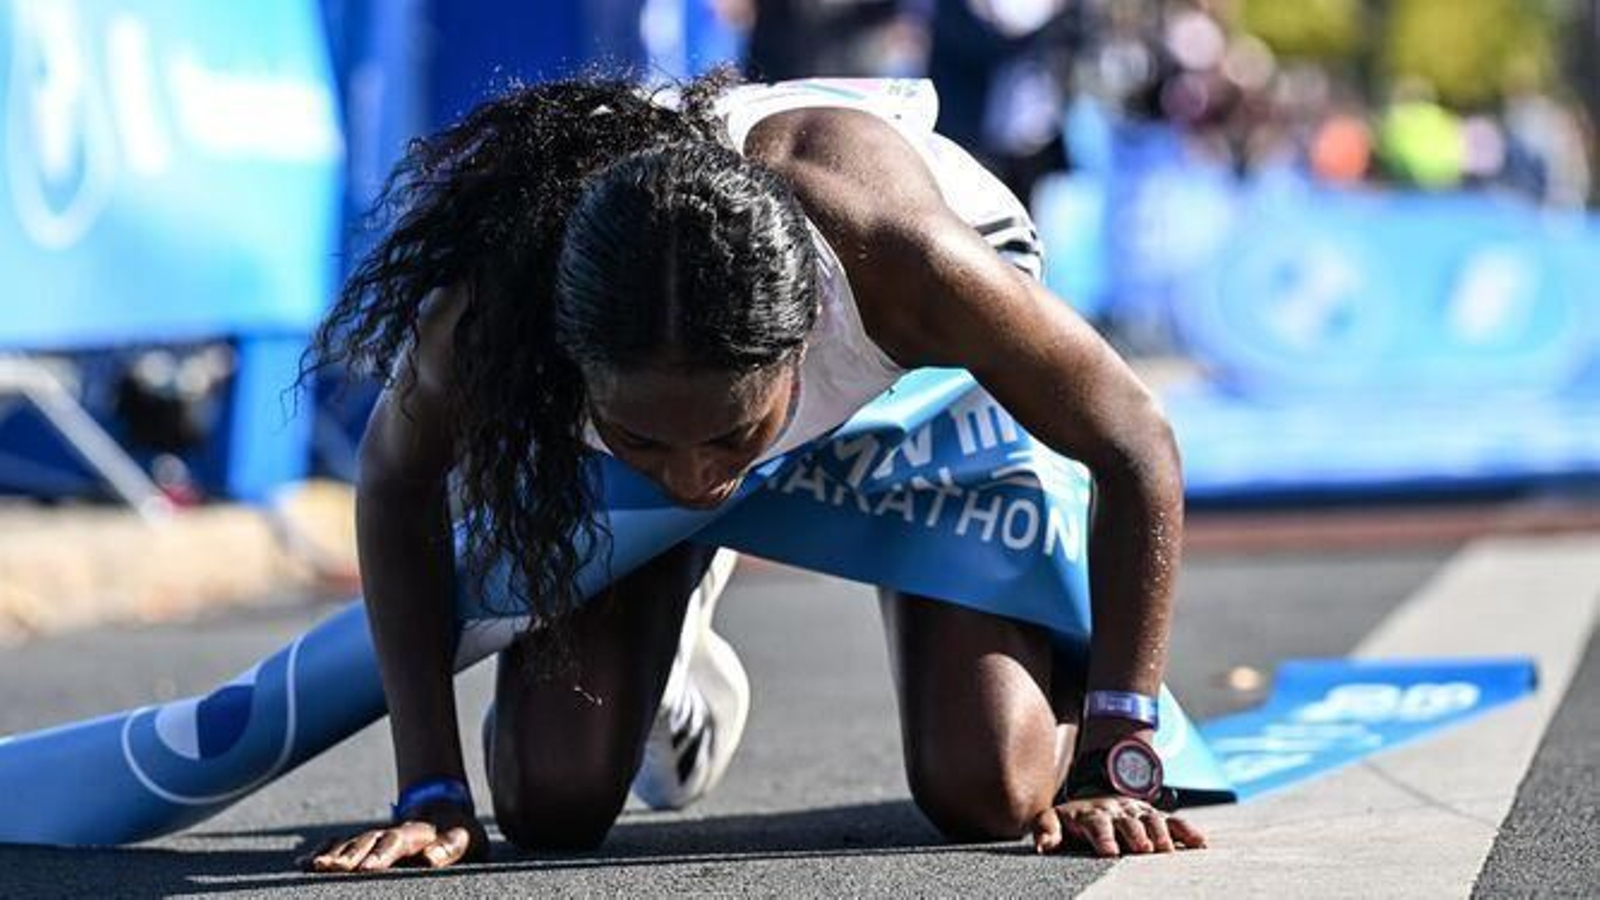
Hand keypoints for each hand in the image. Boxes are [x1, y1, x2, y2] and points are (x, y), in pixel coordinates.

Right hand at [304, 802, 487, 872]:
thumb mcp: (467, 839)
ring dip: (331, 854)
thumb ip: (450, 846)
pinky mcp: (365, 842)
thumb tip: (430, 858)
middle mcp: (391, 831)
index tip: (366, 869)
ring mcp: (376, 835)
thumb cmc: (459, 834)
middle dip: (348, 855)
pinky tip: (305, 864)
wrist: (444, 812)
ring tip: (313, 867)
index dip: (381, 854)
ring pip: (350, 843)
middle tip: (330, 868)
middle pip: (367, 841)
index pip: (397, 841)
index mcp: (417, 832)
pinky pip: (340, 844)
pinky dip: (322, 851)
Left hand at [1031, 794, 1206, 856]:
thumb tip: (1044, 845)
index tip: (1110, 853)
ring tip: (1165, 850)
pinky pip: (1174, 822)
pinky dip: (1188, 831)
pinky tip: (1200, 844)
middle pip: (1128, 821)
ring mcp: (1138, 813)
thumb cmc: (1072, 819)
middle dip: (1136, 834)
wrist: (1093, 798)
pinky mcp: (1155, 817)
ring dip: (1160, 833)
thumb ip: (1046, 829)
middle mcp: (1117, 811)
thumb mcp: (1052, 818)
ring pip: (1153, 820)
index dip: (1103, 837)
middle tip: (1143, 849)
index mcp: (1091, 814)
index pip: (1097, 824)